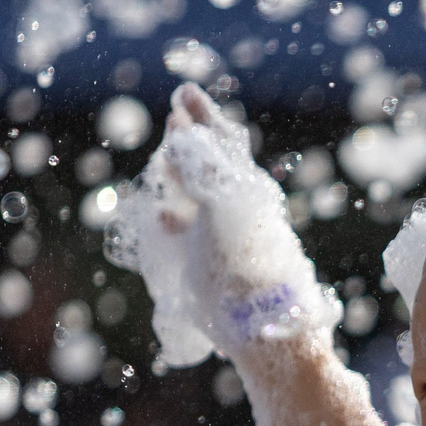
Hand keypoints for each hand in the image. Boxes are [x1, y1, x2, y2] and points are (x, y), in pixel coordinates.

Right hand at [118, 85, 324, 366]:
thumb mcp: (220, 206)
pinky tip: (161, 215)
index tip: (184, 93)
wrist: (264, 332)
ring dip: (182, 173)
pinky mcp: (215, 266)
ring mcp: (226, 237)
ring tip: (166, 158)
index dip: (202, 116)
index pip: (221, 141)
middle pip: (212, 162)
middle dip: (192, 137)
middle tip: (176, 113)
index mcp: (243, 189)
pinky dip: (175, 216)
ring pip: (201, 195)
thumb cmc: (243, 267)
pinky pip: (191, 230)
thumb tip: (183, 132)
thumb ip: (200, 167)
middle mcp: (238, 209)